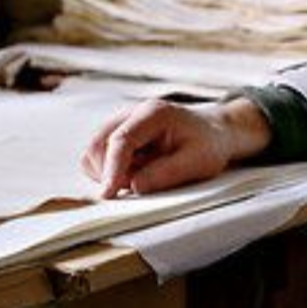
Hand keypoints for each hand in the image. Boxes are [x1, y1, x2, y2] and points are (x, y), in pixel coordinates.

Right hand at [81, 97, 272, 197]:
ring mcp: (123, 123)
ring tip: (143, 174)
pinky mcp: (118, 135)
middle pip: (97, 145)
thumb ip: (166, 173)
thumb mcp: (198, 161)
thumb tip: (133, 185)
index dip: (112, 169)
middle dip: (109, 172)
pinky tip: (136, 171)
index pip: (121, 140)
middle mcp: (133, 113)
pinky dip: (110, 171)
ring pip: (93, 152)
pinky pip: (98, 157)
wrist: (213, 132)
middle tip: (138, 184)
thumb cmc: (207, 144)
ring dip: (108, 172)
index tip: (108, 194)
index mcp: (154, 113)